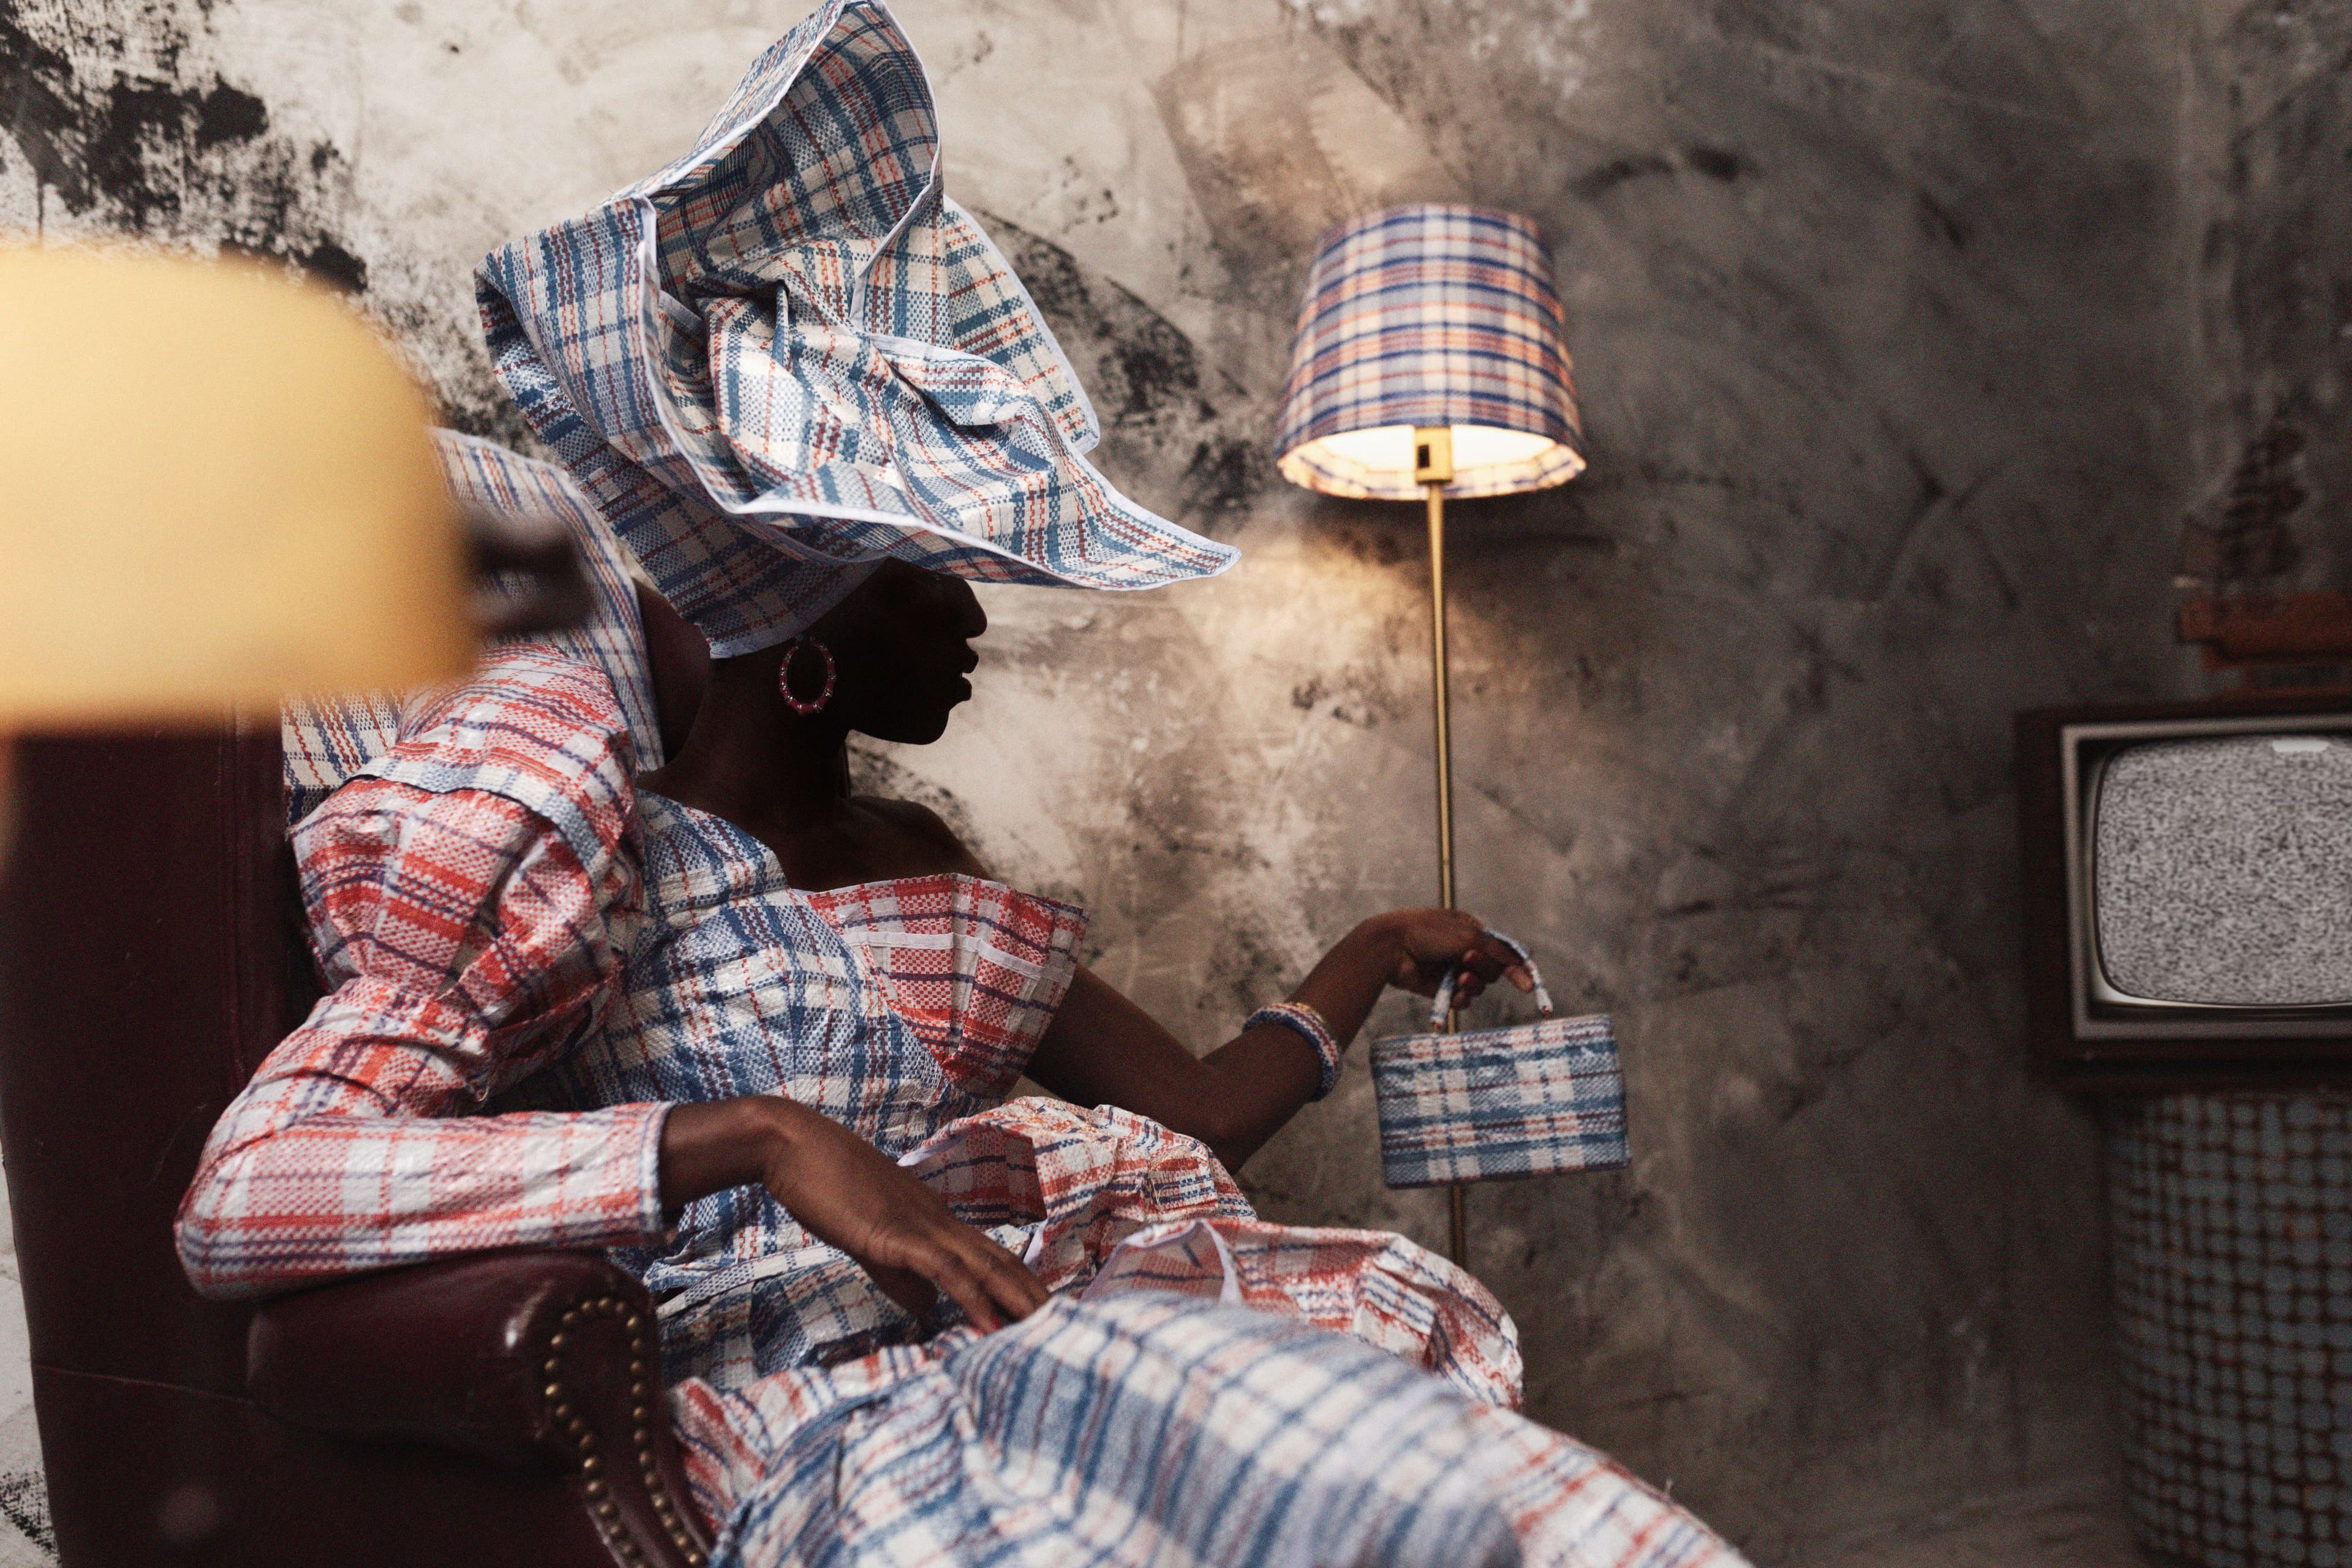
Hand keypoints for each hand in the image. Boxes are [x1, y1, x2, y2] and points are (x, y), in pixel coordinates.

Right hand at [660, 1098, 1045, 1331]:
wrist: (793, 1144)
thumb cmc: (826, 1186)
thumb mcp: (870, 1238)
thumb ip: (900, 1275)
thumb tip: (928, 1308)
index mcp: (935, 1221)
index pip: (993, 1258)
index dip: (1023, 1286)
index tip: (1048, 1314)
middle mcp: (940, 1220)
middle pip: (1003, 1262)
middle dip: (1036, 1298)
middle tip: (1072, 1328)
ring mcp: (921, 1225)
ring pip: (986, 1266)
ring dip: (1018, 1301)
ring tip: (1049, 1331)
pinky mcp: (896, 1232)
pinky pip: (944, 1269)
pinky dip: (972, 1298)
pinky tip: (989, 1325)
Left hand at [1363, 908, 1533, 1006]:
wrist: (1391, 947)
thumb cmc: (1427, 933)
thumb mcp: (1468, 935)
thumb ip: (1496, 950)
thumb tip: (1522, 961)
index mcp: (1471, 931)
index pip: (1501, 951)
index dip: (1516, 967)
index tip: (1529, 984)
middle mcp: (1463, 951)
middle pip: (1492, 971)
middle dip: (1484, 968)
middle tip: (1466, 959)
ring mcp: (1451, 970)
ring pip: (1478, 987)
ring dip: (1472, 983)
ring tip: (1457, 976)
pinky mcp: (1440, 989)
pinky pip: (1462, 1000)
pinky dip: (1459, 997)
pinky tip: (1451, 990)